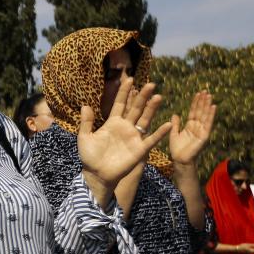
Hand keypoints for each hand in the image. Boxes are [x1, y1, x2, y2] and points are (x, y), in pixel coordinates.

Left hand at [78, 78, 171, 204]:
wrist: (97, 175)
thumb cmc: (89, 157)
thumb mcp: (85, 137)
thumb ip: (86, 122)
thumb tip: (85, 105)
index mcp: (112, 123)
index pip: (120, 104)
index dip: (124, 92)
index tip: (129, 79)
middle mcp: (125, 127)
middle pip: (135, 108)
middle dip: (142, 96)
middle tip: (150, 84)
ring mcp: (133, 137)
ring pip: (144, 120)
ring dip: (152, 109)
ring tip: (158, 96)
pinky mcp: (139, 150)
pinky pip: (151, 140)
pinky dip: (159, 133)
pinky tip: (168, 124)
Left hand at [169, 91, 215, 165]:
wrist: (180, 161)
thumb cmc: (177, 150)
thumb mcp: (174, 134)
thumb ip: (176, 124)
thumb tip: (175, 114)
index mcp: (190, 126)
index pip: (194, 112)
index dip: (196, 103)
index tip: (198, 93)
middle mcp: (197, 127)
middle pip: (200, 112)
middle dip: (203, 101)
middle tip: (205, 90)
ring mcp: (202, 131)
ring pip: (205, 116)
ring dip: (207, 105)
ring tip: (209, 95)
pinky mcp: (204, 136)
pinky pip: (208, 124)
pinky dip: (211, 115)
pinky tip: (213, 107)